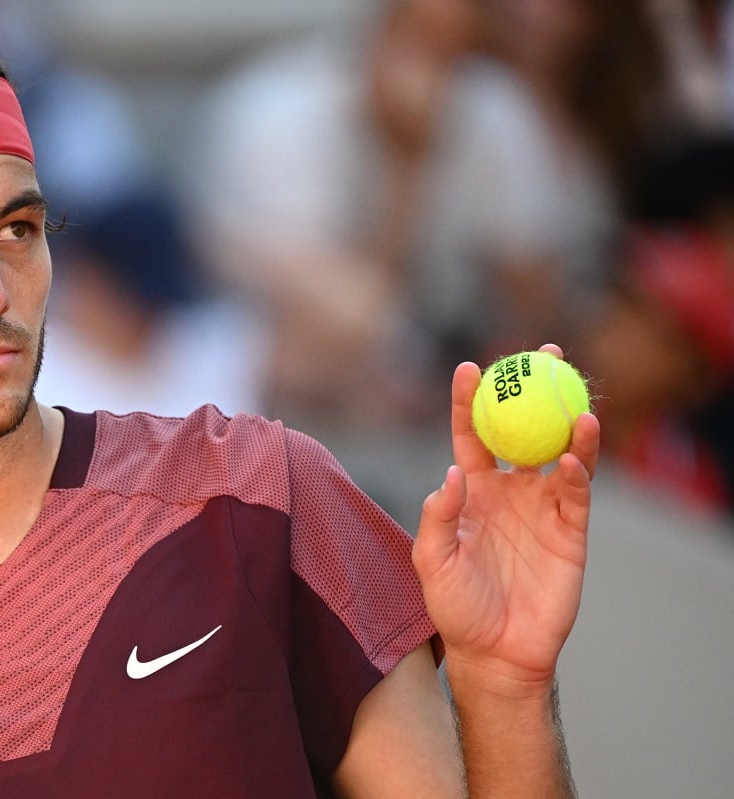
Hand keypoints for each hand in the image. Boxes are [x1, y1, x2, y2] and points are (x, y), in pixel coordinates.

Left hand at [412, 344, 599, 693]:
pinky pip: (578, 494)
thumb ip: (437, 517)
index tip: (468, 368)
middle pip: (523, 431)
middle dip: (533, 392)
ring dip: (569, 425)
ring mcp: (541, 509)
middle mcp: (509, 492)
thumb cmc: (455, 607)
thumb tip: (451, 473)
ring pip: (560, 455)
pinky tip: (577, 451)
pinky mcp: (570, 532)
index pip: (472, 437)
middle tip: (543, 355)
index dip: (470, 402)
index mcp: (472, 492)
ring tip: (575, 397)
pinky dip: (581, 469)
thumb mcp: (432, 562)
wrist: (495, 653)